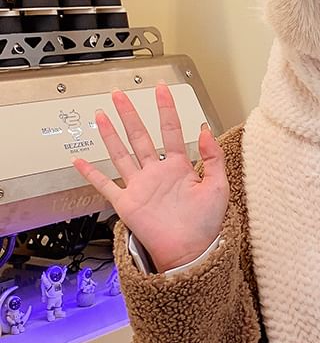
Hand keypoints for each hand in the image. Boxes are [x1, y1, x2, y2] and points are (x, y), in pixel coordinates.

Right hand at [72, 82, 228, 271]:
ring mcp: (140, 187)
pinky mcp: (127, 203)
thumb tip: (205, 130)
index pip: (171, 131)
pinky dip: (91, 174)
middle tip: (120, 94)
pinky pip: (105, 185)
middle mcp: (157, 173)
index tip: (162, 90)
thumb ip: (213, 158)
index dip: (167, 110)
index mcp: (179, 168)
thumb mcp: (218, 187)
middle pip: (140, 137)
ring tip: (101, 115)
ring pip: (121, 154)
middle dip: (130, 114)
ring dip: (110, 135)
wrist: (190, 252)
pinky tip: (80, 161)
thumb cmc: (206, 225)